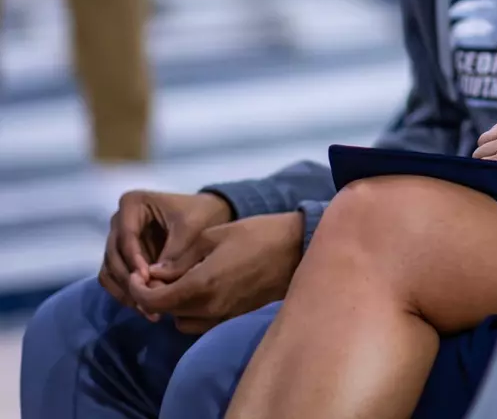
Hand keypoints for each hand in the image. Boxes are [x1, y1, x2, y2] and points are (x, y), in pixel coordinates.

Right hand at [98, 191, 232, 319]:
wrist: (210, 217)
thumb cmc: (202, 215)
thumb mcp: (192, 228)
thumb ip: (174, 252)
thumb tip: (153, 281)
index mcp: (133, 203)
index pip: (126, 236)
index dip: (134, 259)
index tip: (146, 279)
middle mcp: (118, 221)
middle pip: (114, 255)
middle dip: (129, 280)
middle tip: (147, 301)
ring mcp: (118, 240)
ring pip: (110, 270)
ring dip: (125, 292)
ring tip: (147, 310)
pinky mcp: (122, 258)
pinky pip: (114, 279)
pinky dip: (125, 294)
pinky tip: (144, 308)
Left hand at [128, 212, 304, 334]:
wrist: (297, 249)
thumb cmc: (257, 234)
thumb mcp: (214, 236)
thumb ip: (180, 259)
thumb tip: (155, 273)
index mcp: (201, 285)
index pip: (155, 300)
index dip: (138, 289)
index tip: (138, 274)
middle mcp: (209, 307)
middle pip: (166, 313)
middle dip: (153, 296)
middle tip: (153, 275)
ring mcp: (223, 315)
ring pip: (181, 321)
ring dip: (173, 306)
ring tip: (177, 283)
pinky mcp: (234, 317)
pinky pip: (201, 321)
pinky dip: (191, 310)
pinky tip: (198, 290)